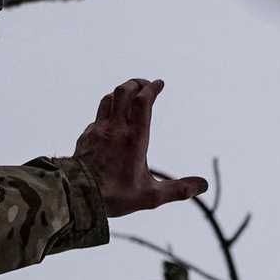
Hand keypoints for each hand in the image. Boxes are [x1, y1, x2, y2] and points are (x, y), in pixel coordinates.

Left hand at [74, 78, 207, 216]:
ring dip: (120, 93)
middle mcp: (116, 128)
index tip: (159, 83)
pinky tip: (110, 123)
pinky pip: (97, 117)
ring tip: (128, 96)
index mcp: (135, 137)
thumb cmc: (114, 196)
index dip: (152, 88)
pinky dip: (106, 113)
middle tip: (145, 85)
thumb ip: (178, 190)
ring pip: (108, 99)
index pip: (143, 101)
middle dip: (136, 83)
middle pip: (124, 91)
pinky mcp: (85, 137)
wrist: (76, 196)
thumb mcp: (151, 196)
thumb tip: (202, 185)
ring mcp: (98, 131)